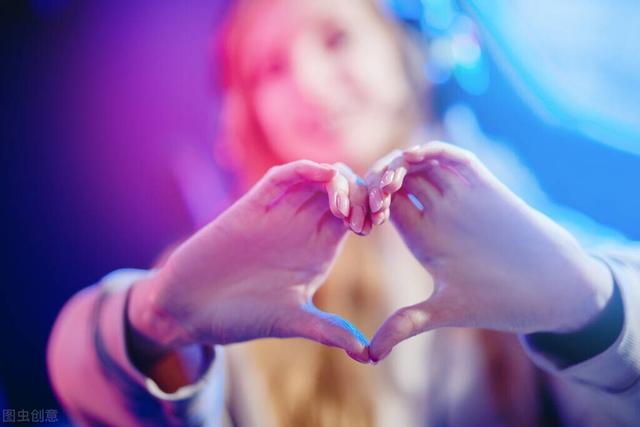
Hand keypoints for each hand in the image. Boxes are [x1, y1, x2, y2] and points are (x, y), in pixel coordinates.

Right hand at [130, 160, 370, 362]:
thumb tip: (368, 354)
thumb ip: (328, 330)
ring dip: (339, 181)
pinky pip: (283, 176)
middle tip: (367, 212)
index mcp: (319, 249)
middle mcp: (302, 226)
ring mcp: (279, 214)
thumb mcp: (292, 321)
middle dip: (362, 191)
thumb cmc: (241, 316)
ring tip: (344, 208)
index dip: (371, 210)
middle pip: (344, 190)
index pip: (356, 215)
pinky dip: (305, 169)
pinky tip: (322, 176)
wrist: (191, 309)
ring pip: (318, 177)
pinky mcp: (253, 205)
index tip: (377, 223)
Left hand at [367, 142, 612, 360]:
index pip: (383, 206)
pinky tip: (417, 156)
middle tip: (371, 196)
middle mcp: (436, 212)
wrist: (550, 287)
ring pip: (419, 164)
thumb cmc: (498, 301)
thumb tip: (369, 356)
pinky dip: (433, 150)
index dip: (364, 205)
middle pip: (395, 180)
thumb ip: (406, 324)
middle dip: (375, 180)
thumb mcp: (445, 310)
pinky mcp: (484, 186)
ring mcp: (459, 196)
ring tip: (389, 180)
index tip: (357, 217)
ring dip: (398, 162)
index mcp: (421, 236)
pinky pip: (453, 157)